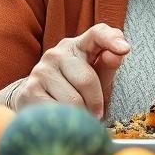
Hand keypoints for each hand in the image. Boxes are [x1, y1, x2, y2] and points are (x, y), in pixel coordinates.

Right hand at [13, 23, 129, 118]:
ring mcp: (40, 71)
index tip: (124, 49)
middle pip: (86, 80)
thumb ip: (110, 63)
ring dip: (81, 114)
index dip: (111, 39)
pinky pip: (57, 111)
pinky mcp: (29, 91)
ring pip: (72, 100)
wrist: (37, 98)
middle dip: (95, 102)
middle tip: (97, 114)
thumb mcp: (97, 73)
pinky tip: (63, 119)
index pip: (98, 33)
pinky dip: (65, 120)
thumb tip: (119, 53)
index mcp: (78, 45)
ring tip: (79, 115)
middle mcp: (56, 53)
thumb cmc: (75, 85)